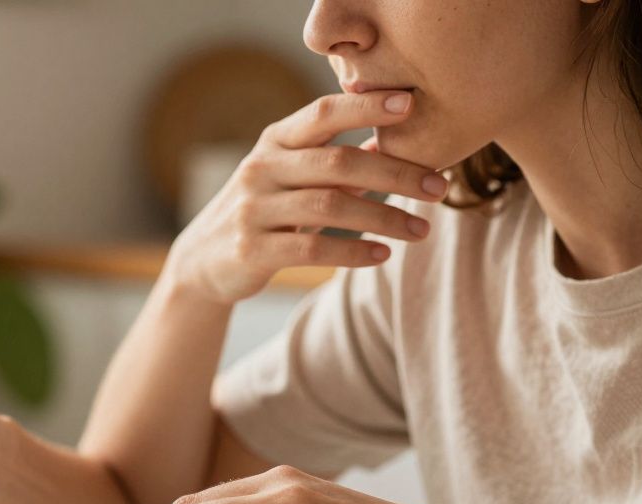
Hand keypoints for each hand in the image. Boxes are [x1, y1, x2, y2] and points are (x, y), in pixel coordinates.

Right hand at [163, 90, 448, 305]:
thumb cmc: (262, 211)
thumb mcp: (290, 177)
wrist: (202, 260)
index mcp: (274, 142)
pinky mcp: (251, 250)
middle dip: (395, 173)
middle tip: (439, 187)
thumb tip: (396, 142)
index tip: (411, 104)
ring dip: (383, 218)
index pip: (322, 113)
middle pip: (337, 163)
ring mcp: (253, 209)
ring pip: (329, 208)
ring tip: (421, 230)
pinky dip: (352, 252)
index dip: (366, 107)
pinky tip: (383, 255)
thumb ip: (335, 161)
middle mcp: (261, 169)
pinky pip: (311, 250)